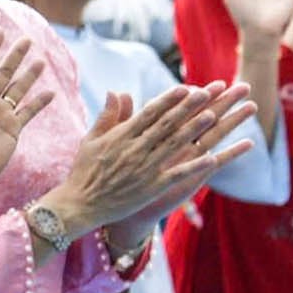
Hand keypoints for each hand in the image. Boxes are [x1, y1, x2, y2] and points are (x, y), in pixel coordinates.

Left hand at [0, 26, 55, 198]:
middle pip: (4, 71)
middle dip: (14, 55)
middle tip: (27, 38)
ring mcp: (0, 114)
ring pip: (18, 88)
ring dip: (29, 75)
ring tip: (40, 60)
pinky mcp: (12, 129)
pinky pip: (28, 111)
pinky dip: (39, 102)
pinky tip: (50, 92)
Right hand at [49, 81, 257, 235]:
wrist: (80, 205)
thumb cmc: (84, 171)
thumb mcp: (91, 140)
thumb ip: (107, 116)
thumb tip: (115, 92)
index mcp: (120, 136)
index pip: (149, 113)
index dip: (169, 99)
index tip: (186, 87)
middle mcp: (135, 149)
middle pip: (166, 124)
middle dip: (188, 107)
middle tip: (207, 93)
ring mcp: (144, 168)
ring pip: (174, 145)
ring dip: (194, 130)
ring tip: (213, 115)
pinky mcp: (151, 187)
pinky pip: (177, 174)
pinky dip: (194, 166)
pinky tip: (212, 157)